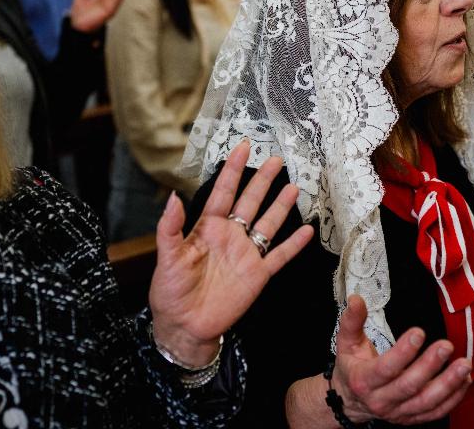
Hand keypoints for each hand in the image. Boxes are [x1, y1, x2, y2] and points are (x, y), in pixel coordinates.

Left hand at [148, 140, 314, 365]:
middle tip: (276, 160)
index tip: (242, 147)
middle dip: (263, 180)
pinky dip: (293, 245)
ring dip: (280, 206)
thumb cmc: (170, 291)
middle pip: (250, 202)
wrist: (184, 326)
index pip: (223, 192)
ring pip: (268, 224)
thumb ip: (169, 227)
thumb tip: (173, 196)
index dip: (233, 170)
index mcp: (207, 228)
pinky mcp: (257, 275)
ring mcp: (245, 254)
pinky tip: (307, 231)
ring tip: (294, 187)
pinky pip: (279, 256)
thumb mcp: (166, 257)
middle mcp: (230, 236)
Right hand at [326, 295, 470, 424]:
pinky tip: (464, 380)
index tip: (418, 333)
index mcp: (363, 380)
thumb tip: (356, 299)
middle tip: (446, 345)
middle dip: (430, 365)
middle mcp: (380, 400)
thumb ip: (352, 320)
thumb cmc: (351, 367)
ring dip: (448, 384)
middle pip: (409, 386)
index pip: (385, 368)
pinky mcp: (411, 417)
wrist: (349, 400)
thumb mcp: (346, 342)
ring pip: (426, 402)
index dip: (403, 352)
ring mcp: (398, 411)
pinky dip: (453, 398)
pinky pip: (436, 412)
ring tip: (463, 365)